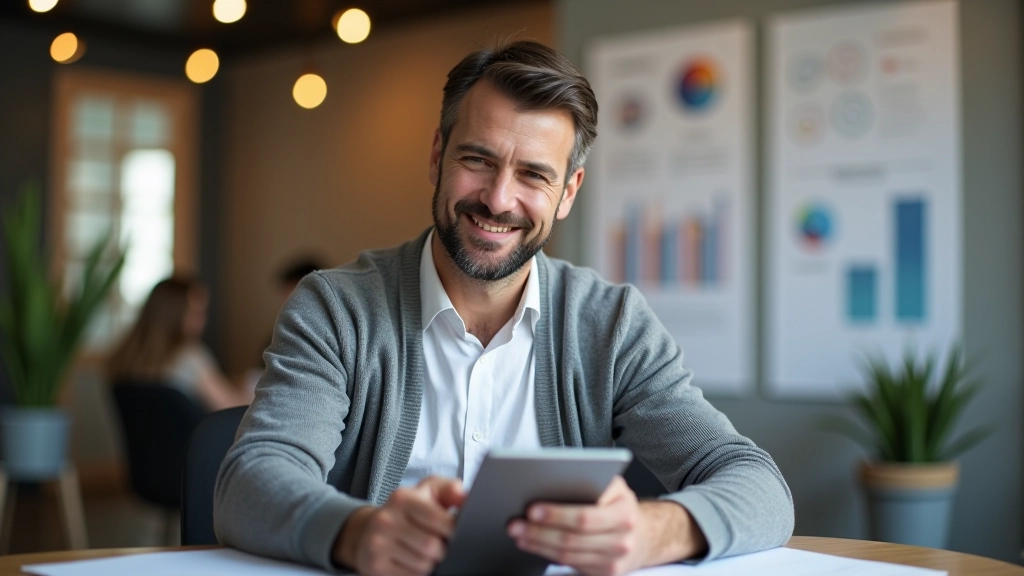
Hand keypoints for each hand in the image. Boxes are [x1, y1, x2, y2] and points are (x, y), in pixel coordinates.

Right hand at [334, 476, 465, 575]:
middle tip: (440, 544)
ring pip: (423, 565)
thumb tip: (464, 497)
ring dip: (432, 563)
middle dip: (443, 549)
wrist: (368, 531)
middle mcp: (386, 520)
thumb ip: (449, 489)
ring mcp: (378, 544)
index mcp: (402, 498)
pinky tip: (414, 562)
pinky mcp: (375, 566)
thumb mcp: (427, 492)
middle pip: (432, 546)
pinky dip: (419, 573)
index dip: (454, 530)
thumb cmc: (407, 510)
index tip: (455, 532)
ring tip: (426, 553)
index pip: (439, 519)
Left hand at [507, 476, 705, 575]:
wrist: (646, 535)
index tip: (532, 509)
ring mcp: (614, 561)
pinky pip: (572, 566)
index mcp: (623, 512)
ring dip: (538, 545)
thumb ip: (592, 482)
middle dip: (538, 532)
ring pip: (568, 556)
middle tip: (515, 523)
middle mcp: (621, 539)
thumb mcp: (614, 486)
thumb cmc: (620, 505)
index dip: (556, 514)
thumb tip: (553, 481)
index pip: (584, 516)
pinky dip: (548, 556)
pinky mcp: (605, 575)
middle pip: (571, 540)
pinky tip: (534, 545)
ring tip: (519, 534)